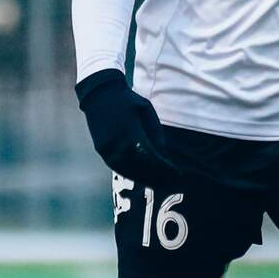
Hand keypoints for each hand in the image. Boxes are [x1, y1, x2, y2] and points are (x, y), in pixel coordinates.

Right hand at [75, 69, 184, 187]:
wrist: (100, 94)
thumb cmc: (128, 101)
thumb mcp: (147, 111)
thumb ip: (156, 134)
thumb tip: (163, 156)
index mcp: (132, 132)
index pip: (153, 157)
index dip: (166, 168)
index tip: (178, 173)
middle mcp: (118, 144)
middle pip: (142, 168)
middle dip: (160, 176)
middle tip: (173, 181)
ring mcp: (108, 149)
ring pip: (130, 172)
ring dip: (147, 179)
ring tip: (161, 183)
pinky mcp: (102, 151)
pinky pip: (119, 168)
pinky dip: (133, 175)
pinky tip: (144, 178)